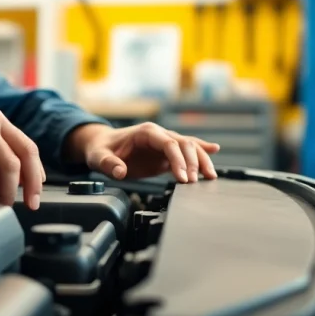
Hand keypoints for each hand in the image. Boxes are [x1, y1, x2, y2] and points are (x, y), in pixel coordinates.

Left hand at [66, 122, 219, 182]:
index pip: (169, 144)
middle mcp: (159, 135)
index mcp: (146, 133)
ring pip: (189, 146)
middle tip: (195, 183)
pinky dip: (200, 151)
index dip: (178, 160)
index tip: (183, 178)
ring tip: (211, 176)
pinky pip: (186, 151)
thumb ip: (109, 164)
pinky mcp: (165, 153)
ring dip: (201, 159)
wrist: (101, 145)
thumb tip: (120, 171)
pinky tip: (215, 150)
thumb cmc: (101, 149)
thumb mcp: (99, 157)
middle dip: (193, 162)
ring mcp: (164, 143)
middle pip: (184, 144)